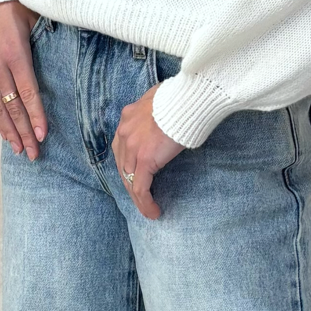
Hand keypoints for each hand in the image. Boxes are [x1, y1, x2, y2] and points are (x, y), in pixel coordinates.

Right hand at [0, 2, 47, 157]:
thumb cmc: (18, 8)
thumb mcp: (37, 20)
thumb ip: (52, 40)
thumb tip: (76, 54)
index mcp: (15, 54)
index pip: (27, 91)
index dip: (35, 115)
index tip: (42, 134)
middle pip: (12, 106)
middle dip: (24, 132)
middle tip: (34, 153)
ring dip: (9, 132)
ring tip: (20, 150)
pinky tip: (6, 134)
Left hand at [113, 86, 184, 219]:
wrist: (188, 99)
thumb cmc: (182, 98)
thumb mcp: (161, 102)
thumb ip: (155, 113)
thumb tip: (163, 120)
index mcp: (128, 117)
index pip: (122, 148)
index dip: (128, 165)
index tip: (138, 176)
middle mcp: (124, 132)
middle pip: (122, 166)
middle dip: (130, 184)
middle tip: (141, 198)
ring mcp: (133, 147)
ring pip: (128, 180)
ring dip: (138, 198)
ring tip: (148, 209)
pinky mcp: (145, 160)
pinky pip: (140, 188)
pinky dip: (145, 203)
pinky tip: (153, 212)